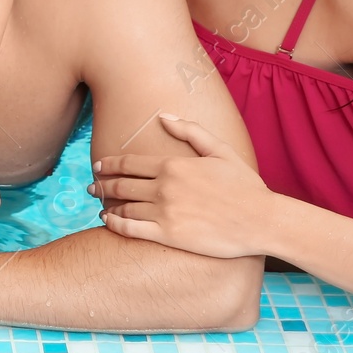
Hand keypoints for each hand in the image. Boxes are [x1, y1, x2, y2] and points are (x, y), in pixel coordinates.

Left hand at [91, 113, 274, 258]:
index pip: (129, 163)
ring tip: (100, 206)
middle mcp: (164, 187)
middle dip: (102, 185)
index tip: (98, 166)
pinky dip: (114, 224)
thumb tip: (163, 117)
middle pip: (121, 185)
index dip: (109, 164)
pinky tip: (108, 222)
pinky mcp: (168, 235)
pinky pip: (131, 229)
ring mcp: (164, 212)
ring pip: (124, 207)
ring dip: (107, 205)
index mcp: (174, 165)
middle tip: (91, 187)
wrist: (261, 220)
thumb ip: (190, 131)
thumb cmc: (244, 185)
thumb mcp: (220, 150)